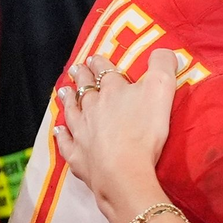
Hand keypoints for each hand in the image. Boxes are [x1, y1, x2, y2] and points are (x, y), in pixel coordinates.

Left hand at [54, 51, 177, 202]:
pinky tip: (58, 130)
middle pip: (85, 89)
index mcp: (113, 90)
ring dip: (68, 100)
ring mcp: (82, 132)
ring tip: (63, 91)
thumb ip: (163, 65)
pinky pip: (66, 142)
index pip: (104, 71)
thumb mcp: (161, 89)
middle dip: (81, 77)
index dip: (100, 63)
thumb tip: (165, 50)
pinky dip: (61, 135)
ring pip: (72, 111)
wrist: (124, 171)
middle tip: (75, 68)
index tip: (95, 57)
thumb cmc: (144, 130)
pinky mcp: (78, 156)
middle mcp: (92, 108)